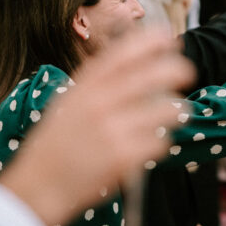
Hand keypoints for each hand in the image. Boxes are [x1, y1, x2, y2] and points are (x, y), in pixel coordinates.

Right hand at [0, 29, 192, 225]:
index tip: (168, 37)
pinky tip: (149, 145)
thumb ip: (97, 83)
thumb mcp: (69, 103)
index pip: (122, 55)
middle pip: (150, 76)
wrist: (37, 187)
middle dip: (175, 69)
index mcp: (84, 88)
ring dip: (175, 110)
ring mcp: (112, 130)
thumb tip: (131, 59)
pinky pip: (159, 142)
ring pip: (164, 110)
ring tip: (176, 113)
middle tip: (187, 72)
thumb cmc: (55, 144)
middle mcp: (99, 104)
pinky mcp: (123, 158)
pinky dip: (158, 143)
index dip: (148, 43)